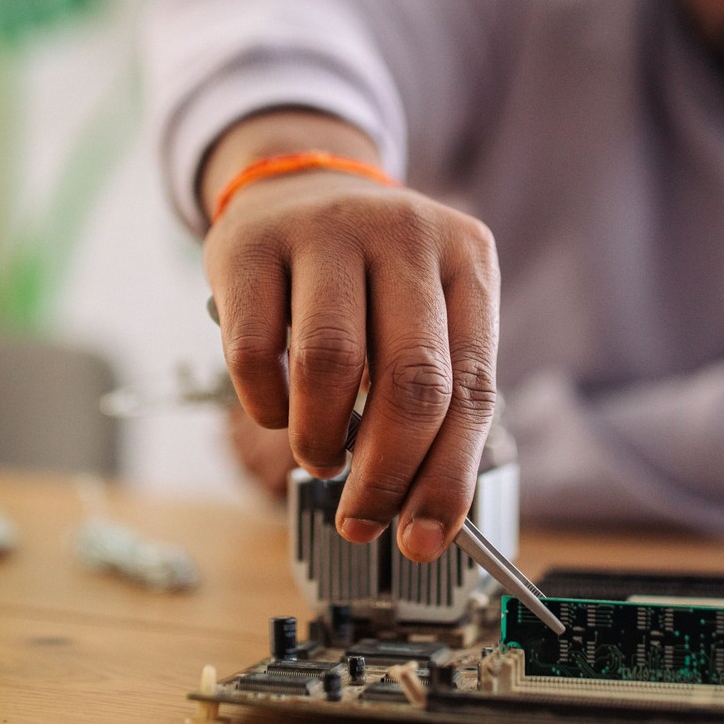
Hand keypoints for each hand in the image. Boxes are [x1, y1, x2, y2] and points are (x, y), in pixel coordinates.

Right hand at [200, 114, 499, 562]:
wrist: (294, 186)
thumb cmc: (368, 277)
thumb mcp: (421, 315)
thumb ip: (433, 399)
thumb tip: (421, 516)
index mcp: (467, 257)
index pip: (471, 387)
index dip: (446, 477)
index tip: (423, 536)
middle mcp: (404, 232)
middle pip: (410, 380)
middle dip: (386, 473)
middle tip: (363, 518)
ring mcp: (325, 230)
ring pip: (331, 365)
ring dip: (322, 440)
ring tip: (321, 458)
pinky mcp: (252, 245)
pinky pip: (256, 351)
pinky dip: (266, 405)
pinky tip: (277, 409)